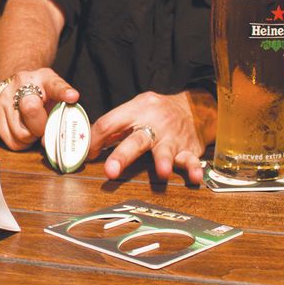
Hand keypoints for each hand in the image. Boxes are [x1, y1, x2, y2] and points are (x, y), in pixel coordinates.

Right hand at [0, 68, 78, 150]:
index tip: (72, 96)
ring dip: (31, 138)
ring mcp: (1, 104)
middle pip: (32, 113)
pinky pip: (12, 143)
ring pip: (21, 136)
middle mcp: (14, 89)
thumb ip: (63, 94)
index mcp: (34, 79)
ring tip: (33, 127)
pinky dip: (21, 143)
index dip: (62, 92)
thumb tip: (73, 99)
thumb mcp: (54, 85)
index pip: (51, 85)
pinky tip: (23, 131)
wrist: (17, 87)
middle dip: (41, 127)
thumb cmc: (40, 90)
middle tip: (43, 124)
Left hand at [89, 91, 206, 183]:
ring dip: (163, 161)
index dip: (95, 140)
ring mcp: (172, 137)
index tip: (87, 155)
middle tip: (110, 171)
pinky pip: (193, 160)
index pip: (110, 123)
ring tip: (162, 172)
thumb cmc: (158, 111)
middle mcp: (154, 124)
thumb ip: (115, 128)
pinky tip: (195, 177)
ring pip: (166, 149)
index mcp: (136, 111)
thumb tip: (91, 145)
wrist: (195, 107)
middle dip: (122, 155)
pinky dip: (195, 168)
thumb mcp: (135, 109)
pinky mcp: (189, 149)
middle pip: (136, 139)